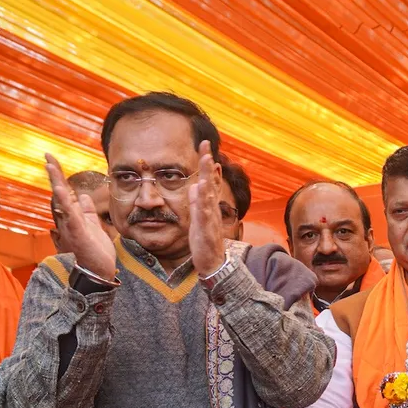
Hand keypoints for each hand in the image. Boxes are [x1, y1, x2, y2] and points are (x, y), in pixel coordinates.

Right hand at [46, 154, 116, 277]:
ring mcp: (71, 225)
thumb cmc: (95, 249)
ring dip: (56, 183)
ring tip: (50, 166)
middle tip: (47, 156)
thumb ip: (88, 211)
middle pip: (60, 192)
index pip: (65, 191)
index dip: (59, 176)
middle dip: (54, 174)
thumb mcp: (93, 225)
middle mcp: (69, 218)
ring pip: (62, 200)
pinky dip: (66, 202)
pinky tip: (60, 190)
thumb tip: (85, 196)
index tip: (52, 160)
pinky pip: (71, 215)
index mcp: (74, 215)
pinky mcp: (77, 232)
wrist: (99, 270)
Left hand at [187, 141, 226, 277]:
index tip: (205, 148)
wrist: (213, 262)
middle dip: (208, 163)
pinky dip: (203, 199)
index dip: (208, 164)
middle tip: (206, 145)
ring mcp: (210, 216)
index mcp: (209, 204)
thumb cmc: (205, 241)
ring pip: (209, 192)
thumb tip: (195, 186)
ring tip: (207, 160)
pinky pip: (204, 211)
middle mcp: (211, 207)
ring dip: (208, 176)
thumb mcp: (198, 218)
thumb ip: (197, 201)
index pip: (210, 180)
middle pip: (211, 181)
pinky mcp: (206, 227)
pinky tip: (200, 188)